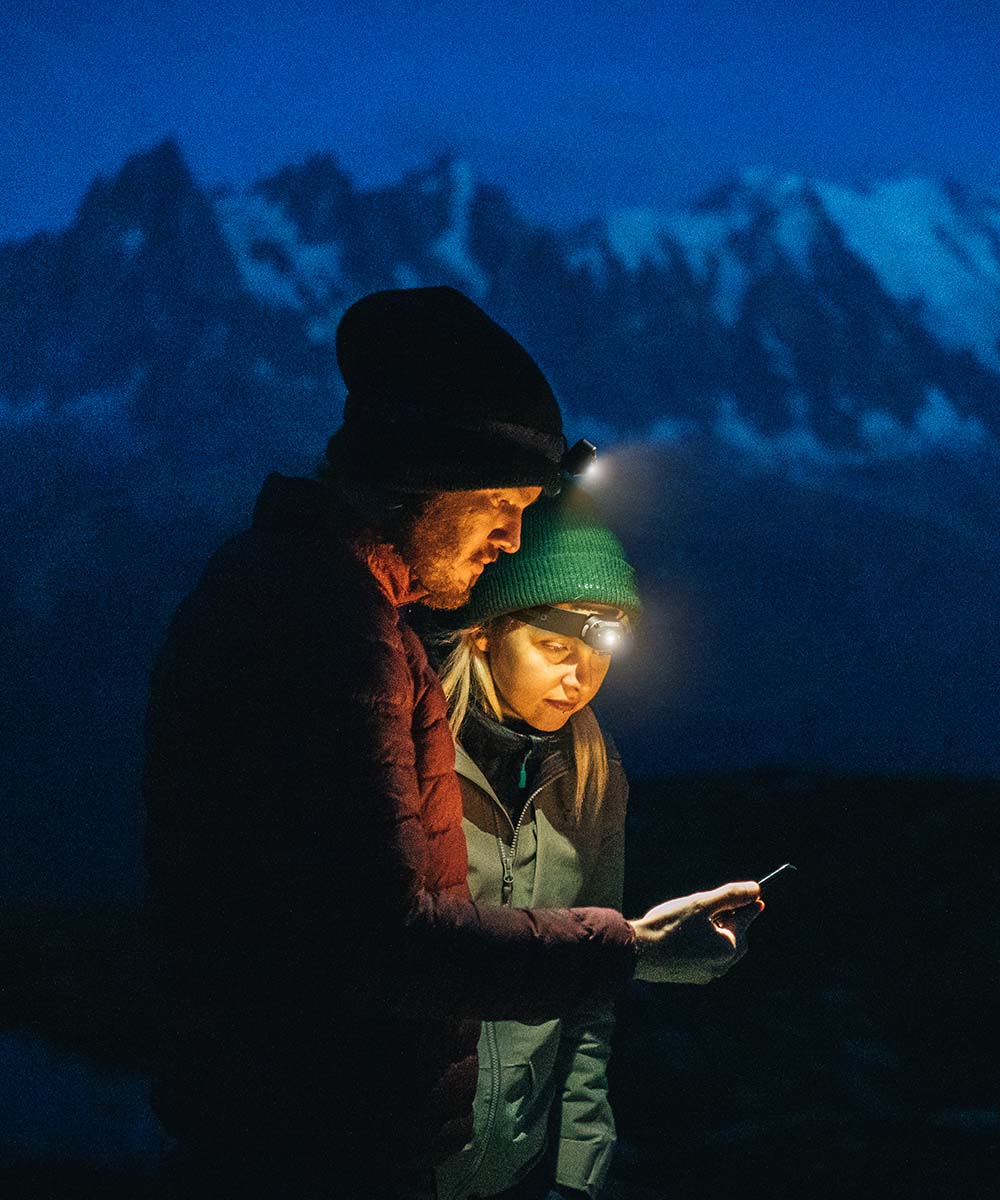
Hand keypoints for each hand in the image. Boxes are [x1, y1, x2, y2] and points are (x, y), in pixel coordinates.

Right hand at [628, 881, 762, 983]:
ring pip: (719, 949)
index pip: (745, 921)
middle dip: (732, 922)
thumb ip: (730, 896)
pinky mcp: (688, 977)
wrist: (637, 952)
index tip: (757, 897)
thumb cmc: (669, 925)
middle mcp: (720, 966)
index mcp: (728, 949)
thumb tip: (756, 890)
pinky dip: (702, 945)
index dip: (749, 906)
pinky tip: (685, 934)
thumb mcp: (701, 904)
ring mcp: (704, 974)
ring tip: (697, 919)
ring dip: (715, 933)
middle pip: (736, 939)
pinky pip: (704, 958)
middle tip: (723, 906)